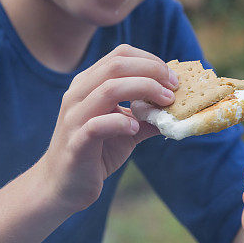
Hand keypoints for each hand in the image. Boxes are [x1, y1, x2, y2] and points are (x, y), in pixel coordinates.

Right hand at [39, 45, 176, 215]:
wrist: (63, 187)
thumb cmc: (96, 153)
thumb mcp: (127, 130)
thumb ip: (149, 116)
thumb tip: (180, 108)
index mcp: (88, 84)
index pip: (120, 55)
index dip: (150, 61)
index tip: (171, 78)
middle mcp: (78, 94)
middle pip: (116, 65)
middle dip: (152, 72)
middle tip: (173, 88)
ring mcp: (74, 117)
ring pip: (108, 89)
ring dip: (144, 90)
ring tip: (164, 104)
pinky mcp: (75, 143)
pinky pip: (97, 125)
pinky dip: (121, 123)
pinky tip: (135, 129)